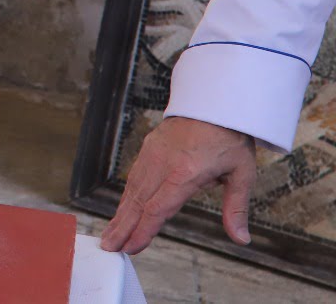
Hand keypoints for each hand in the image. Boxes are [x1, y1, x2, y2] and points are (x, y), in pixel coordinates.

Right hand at [100, 115, 255, 253]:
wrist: (214, 102)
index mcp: (186, 172)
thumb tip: (241, 238)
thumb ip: (235, 208)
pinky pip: (134, 176)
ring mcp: (152, 154)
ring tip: (111, 233)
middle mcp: (163, 163)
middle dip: (122, 227)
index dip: (144, 230)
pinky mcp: (149, 148)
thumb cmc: (229, 137)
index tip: (132, 247)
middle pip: (138, 201)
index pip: (158, 208)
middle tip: (109, 247)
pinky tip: (123, 209)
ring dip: (120, 213)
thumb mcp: (242, 173)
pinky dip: (126, 196)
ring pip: (132, 189)